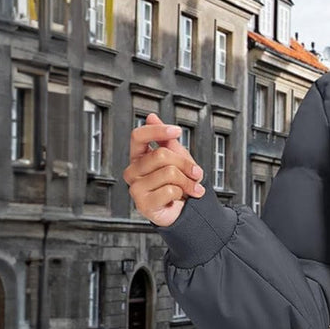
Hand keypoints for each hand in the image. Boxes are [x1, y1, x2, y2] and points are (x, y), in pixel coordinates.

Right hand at [123, 112, 205, 226]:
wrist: (184, 212)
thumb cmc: (178, 184)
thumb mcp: (177, 158)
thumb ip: (166, 140)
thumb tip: (152, 117)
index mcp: (138, 157)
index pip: (138, 136)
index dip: (157, 130)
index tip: (177, 130)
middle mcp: (133, 171)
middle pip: (161, 155)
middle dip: (186, 164)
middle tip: (196, 173)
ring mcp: (135, 188)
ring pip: (169, 173)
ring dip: (188, 181)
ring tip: (191, 188)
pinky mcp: (143, 204)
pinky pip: (170, 191)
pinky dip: (181, 194)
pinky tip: (178, 199)